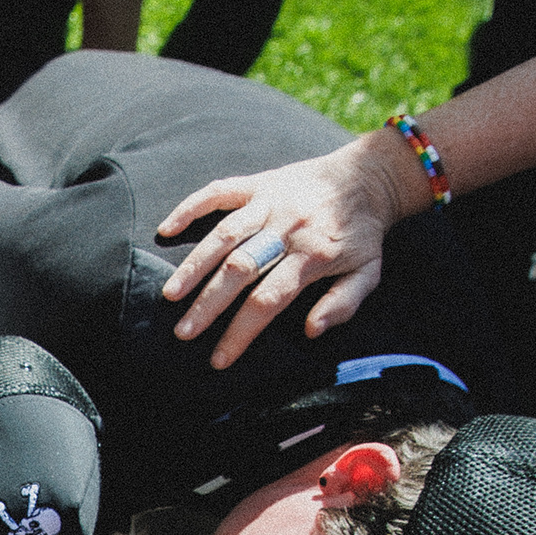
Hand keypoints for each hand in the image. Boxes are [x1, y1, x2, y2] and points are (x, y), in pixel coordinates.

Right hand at [156, 132, 410, 365]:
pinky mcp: (258, 183)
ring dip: (194, 265)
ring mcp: (269, 202)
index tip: (220, 359)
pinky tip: (166, 230)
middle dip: (208, 304)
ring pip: (224, 234)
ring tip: (171, 295)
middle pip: (240, 269)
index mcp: (313, 255)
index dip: (241, 332)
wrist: (369, 176)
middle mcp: (287, 227)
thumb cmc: (363, 233)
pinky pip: (219, 192)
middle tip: (184, 333)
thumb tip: (312, 331)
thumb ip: (343, 304)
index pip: (268, 300)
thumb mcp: (369, 273)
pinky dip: (190, 207)